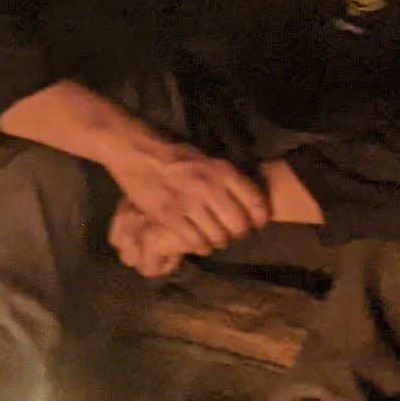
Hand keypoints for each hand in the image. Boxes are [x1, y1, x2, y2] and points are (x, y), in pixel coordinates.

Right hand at [107, 135, 274, 272]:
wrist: (139, 153)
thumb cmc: (175, 156)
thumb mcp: (209, 160)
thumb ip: (227, 180)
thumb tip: (246, 202)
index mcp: (223, 171)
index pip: (255, 203)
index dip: (260, 219)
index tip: (256, 224)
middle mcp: (210, 187)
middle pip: (238, 225)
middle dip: (237, 234)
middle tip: (230, 234)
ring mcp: (189, 203)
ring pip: (217, 237)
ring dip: (217, 243)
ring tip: (212, 240)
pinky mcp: (170, 216)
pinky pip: (194, 241)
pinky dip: (198, 246)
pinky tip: (196, 243)